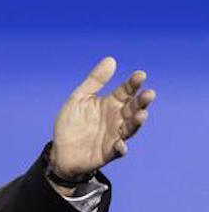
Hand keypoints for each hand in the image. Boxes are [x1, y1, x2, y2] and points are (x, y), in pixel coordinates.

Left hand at [50, 56, 155, 179]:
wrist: (61, 151)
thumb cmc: (72, 123)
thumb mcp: (80, 98)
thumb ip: (95, 81)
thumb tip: (111, 59)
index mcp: (111, 103)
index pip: (126, 91)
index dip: (133, 83)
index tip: (140, 75)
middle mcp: (117, 118)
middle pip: (133, 108)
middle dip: (142, 102)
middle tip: (149, 94)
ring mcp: (114, 135)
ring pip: (130, 128)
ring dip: (136, 122)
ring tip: (141, 115)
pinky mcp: (108, 153)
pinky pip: (117, 151)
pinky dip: (120, 148)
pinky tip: (120, 144)